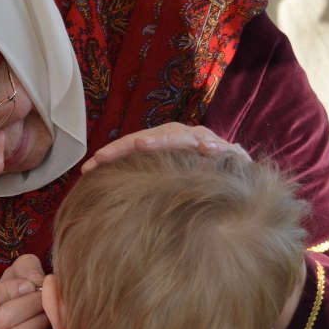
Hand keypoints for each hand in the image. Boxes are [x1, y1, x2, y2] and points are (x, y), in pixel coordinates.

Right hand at [0, 255, 52, 328]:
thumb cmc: (15, 306)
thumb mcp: (15, 280)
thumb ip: (25, 268)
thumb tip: (36, 281)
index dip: (9, 289)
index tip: (30, 286)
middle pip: (4, 317)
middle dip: (33, 304)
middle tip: (48, 299)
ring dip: (39, 323)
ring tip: (48, 316)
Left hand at [82, 122, 249, 173]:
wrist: (239, 176)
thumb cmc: (193, 181)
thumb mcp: (164, 181)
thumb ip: (140, 182)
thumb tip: (100, 191)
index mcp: (164, 142)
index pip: (133, 144)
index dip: (112, 153)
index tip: (89, 167)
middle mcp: (183, 137)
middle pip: (153, 137)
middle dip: (128, 145)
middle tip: (105, 155)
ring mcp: (206, 140)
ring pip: (182, 137)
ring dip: (163, 140)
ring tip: (143, 145)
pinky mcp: (231, 152)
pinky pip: (222, 148)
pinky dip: (215, 147)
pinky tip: (206, 148)